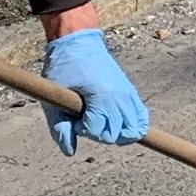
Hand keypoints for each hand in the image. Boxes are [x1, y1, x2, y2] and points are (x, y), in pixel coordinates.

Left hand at [42, 26, 149, 155]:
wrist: (79, 43)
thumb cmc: (63, 69)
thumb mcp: (54, 99)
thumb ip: (60, 128)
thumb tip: (69, 151)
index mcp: (100, 96)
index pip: (97, 130)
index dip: (81, 129)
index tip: (72, 117)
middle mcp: (119, 96)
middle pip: (116, 134)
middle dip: (98, 133)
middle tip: (84, 119)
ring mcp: (128, 94)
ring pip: (133, 130)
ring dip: (117, 133)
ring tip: (101, 123)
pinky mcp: (131, 92)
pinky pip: (141, 117)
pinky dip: (134, 126)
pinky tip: (120, 125)